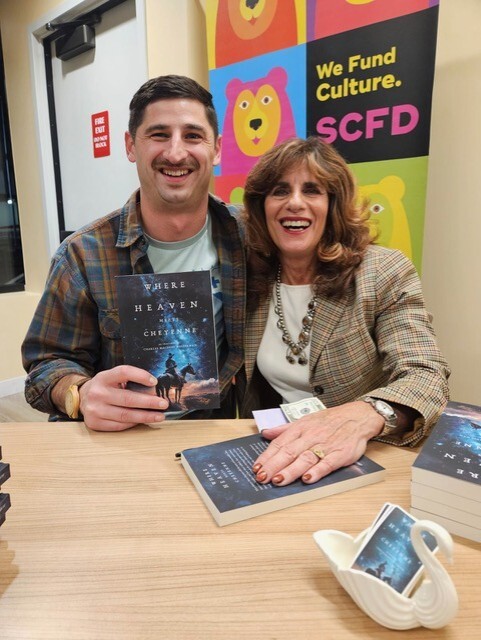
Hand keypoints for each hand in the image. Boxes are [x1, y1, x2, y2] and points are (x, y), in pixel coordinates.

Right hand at [80, 365, 168, 430]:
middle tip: (163, 404)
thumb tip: (153, 389)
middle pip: (127, 399)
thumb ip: (129, 381)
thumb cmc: (105, 387)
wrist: (82, 398)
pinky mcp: (95, 423)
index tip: (155, 381)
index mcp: (103, 377)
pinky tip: (143, 421)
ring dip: (145, 416)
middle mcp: (97, 393)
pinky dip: (133, 423)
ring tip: (159, 416)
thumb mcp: (113, 378)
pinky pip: (119, 425)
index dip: (140, 375)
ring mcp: (95, 410)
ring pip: (125, 415)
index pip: (123, 372)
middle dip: (149, 402)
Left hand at [252, 401, 383, 485]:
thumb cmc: (329, 420)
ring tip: (278, 480)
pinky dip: (318, 471)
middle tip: (262, 478)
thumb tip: (265, 433)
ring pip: (305, 459)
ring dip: (291, 470)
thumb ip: (284, 429)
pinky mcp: (340, 454)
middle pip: (289, 452)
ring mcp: (325, 446)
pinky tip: (308, 479)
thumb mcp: (305, 420)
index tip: (256, 468)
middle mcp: (310, 437)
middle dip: (274, 466)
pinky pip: (327, 463)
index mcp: (300, 428)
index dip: (267, 456)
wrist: (357, 417)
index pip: (280, 443)